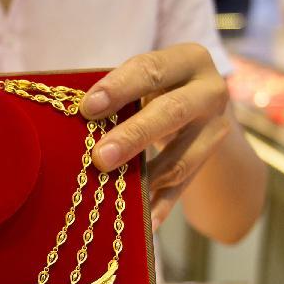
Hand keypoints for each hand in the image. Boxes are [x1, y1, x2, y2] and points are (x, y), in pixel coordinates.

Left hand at [80, 44, 229, 230]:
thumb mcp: (144, 78)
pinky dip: (162, 206)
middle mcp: (210, 90)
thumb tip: (66, 115)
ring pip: (183, 157)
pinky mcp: (213, 161)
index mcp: (187, 59)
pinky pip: (185, 187)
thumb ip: (115, 91)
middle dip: (134, 135)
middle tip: (100, 156)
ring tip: (115, 191)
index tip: (88, 108)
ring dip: (147, 177)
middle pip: (172, 112)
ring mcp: (217, 128)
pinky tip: (144, 224)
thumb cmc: (155, 86)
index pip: (151, 69)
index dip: (119, 87)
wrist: (203, 104)